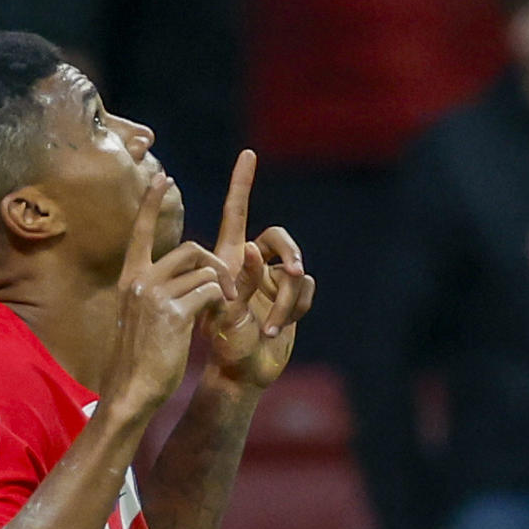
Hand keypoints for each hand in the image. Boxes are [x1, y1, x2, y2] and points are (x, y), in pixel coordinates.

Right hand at [102, 174, 233, 420]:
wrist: (132, 391)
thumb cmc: (140, 360)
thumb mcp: (140, 317)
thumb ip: (154, 291)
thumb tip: (180, 276)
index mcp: (130, 278)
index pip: (140, 231)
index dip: (151, 204)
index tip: (162, 178)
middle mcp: (139, 280)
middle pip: (190, 249)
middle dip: (216, 264)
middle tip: (226, 288)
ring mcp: (155, 295)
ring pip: (205, 271)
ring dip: (223, 287)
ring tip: (225, 308)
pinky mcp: (174, 313)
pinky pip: (210, 291)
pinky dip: (221, 302)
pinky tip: (219, 318)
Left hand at [203, 150, 313, 389]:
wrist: (240, 374)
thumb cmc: (222, 345)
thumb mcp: (223, 313)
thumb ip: (239, 280)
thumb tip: (250, 247)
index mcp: (230, 258)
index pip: (236, 212)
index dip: (242, 184)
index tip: (247, 154)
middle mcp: (254, 264)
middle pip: (279, 238)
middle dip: (289, 252)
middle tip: (291, 273)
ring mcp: (275, 282)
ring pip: (296, 272)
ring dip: (287, 301)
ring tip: (272, 327)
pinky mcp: (292, 301)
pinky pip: (306, 291)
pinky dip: (295, 310)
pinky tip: (278, 330)